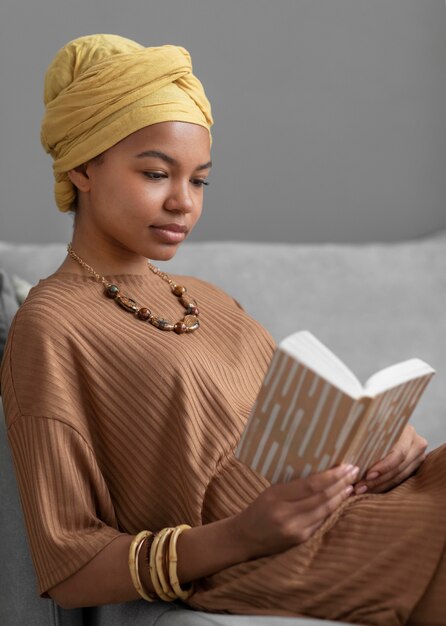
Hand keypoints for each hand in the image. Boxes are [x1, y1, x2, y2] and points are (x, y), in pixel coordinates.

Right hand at [234, 464, 358, 560]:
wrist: (244, 538)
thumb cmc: (258, 509)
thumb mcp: (271, 491)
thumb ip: (294, 486)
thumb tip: (323, 474)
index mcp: (276, 496)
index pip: (311, 485)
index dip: (332, 476)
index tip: (346, 466)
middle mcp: (287, 514)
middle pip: (322, 497)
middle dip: (341, 483)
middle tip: (354, 472)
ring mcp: (295, 530)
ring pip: (325, 511)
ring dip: (341, 497)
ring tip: (351, 486)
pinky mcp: (300, 540)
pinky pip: (321, 522)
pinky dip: (332, 511)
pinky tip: (340, 502)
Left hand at [354, 425, 427, 494]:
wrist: (390, 427)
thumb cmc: (374, 425)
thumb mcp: (373, 427)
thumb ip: (366, 438)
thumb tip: (349, 455)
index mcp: (408, 432)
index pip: (399, 453)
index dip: (384, 466)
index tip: (368, 474)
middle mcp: (417, 444)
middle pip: (399, 467)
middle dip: (378, 480)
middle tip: (360, 487)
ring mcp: (418, 457)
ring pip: (400, 477)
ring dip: (379, 485)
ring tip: (361, 490)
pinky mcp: (415, 467)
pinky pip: (400, 480)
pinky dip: (384, 485)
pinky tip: (371, 490)